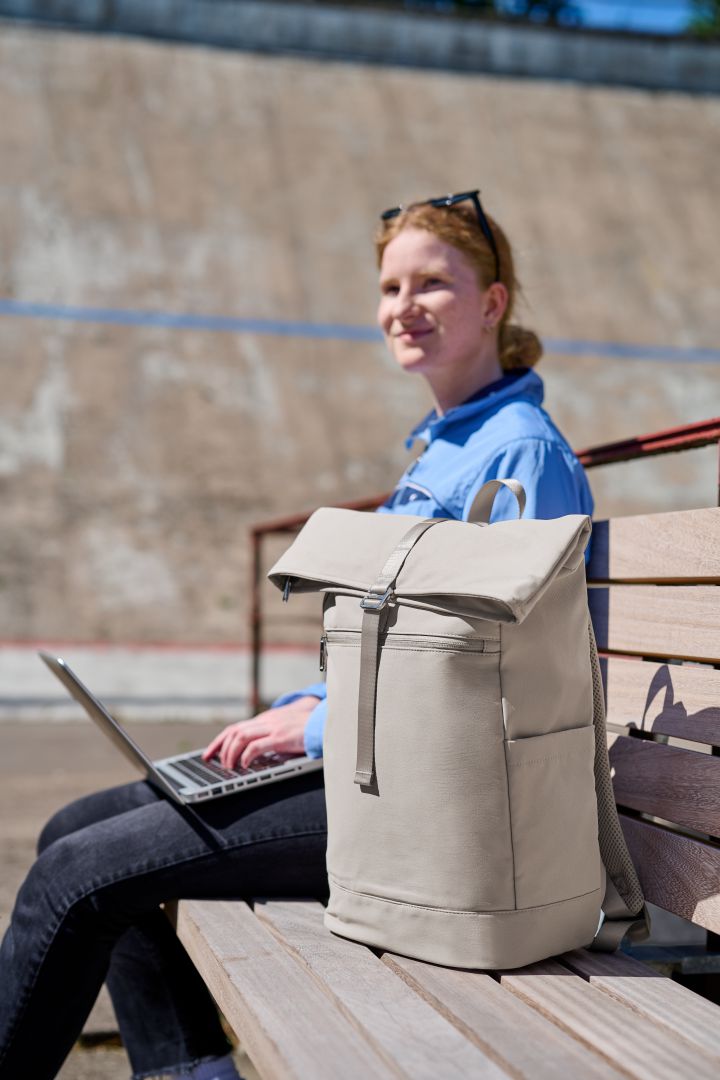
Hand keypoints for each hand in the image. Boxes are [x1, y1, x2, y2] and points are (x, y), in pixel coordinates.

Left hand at [202, 695, 320, 769]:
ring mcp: (272, 729)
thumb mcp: (282, 730)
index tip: (209, 753)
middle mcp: (265, 722)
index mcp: (264, 720)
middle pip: (234, 732)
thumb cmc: (304, 729)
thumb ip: (268, 737)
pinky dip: (247, 756)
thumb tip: (252, 754)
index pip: (234, 728)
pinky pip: (257, 746)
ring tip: (229, 767)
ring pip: (241, 737)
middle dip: (220, 748)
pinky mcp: (281, 737)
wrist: (323, 722)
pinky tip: (245, 764)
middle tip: (215, 763)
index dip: (218, 741)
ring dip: (231, 753)